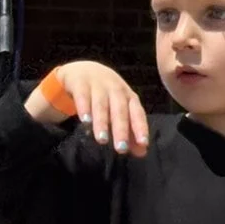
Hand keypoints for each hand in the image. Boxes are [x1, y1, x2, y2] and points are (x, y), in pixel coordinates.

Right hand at [32, 61, 149, 155]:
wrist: (84, 70)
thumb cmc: (107, 95)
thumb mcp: (119, 110)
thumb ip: (129, 132)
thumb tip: (142, 153)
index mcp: (129, 97)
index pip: (137, 113)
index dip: (140, 128)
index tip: (143, 144)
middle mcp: (116, 90)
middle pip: (120, 111)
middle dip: (121, 129)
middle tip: (121, 149)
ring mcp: (98, 85)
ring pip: (101, 105)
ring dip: (102, 122)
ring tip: (102, 140)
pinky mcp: (81, 83)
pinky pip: (83, 96)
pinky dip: (84, 108)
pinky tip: (85, 121)